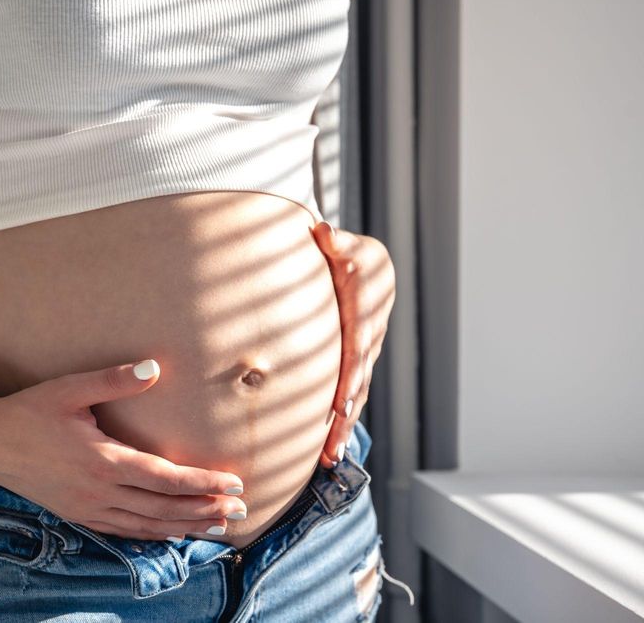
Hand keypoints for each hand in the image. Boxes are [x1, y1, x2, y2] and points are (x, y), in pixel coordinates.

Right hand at [0, 359, 248, 541]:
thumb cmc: (29, 410)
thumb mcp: (70, 389)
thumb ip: (114, 380)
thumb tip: (155, 368)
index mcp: (104, 461)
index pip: (167, 478)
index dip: (204, 483)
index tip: (235, 483)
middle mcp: (100, 492)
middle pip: (165, 509)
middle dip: (206, 509)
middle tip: (242, 510)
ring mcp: (88, 509)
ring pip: (148, 526)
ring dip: (186, 526)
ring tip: (219, 526)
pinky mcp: (77, 515)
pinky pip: (124, 531)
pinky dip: (154, 534)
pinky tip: (171, 532)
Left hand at [308, 221, 396, 468]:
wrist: (366, 267)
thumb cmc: (348, 253)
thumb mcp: (344, 243)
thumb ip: (334, 242)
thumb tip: (323, 232)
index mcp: (364, 311)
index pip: (357, 345)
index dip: (351, 373)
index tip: (340, 400)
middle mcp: (368, 339)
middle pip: (357, 381)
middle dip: (345, 415)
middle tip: (330, 445)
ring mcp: (365, 356)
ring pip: (355, 396)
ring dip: (342, 428)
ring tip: (327, 459)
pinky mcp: (357, 366)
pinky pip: (351, 397)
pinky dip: (341, 424)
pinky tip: (327, 453)